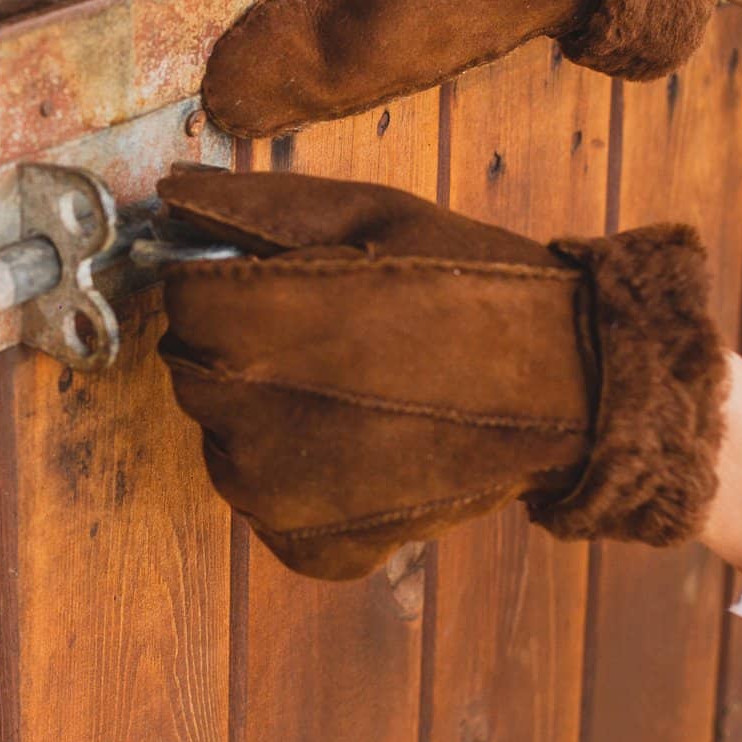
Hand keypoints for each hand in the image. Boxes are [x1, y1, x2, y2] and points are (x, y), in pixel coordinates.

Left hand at [155, 169, 725, 578]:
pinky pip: (269, 503)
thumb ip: (256, 205)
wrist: (569, 386)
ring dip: (266, 412)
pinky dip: (302, 476)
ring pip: (224, 438)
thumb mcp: (374, 215)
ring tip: (356, 389)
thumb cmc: (473, 287)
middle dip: (245, 344)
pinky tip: (365, 443)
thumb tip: (171, 194)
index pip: (182, 296)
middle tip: (332, 333)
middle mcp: (250, 420)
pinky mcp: (314, 547)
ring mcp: (281, 496)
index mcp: (257, 324)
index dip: (230, 280)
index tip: (286, 280)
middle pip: (195, 368)